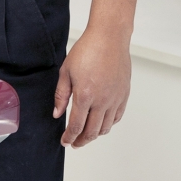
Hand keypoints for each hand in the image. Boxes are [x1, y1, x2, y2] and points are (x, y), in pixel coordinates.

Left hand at [53, 27, 130, 147]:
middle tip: (74, 142)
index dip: (69, 137)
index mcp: (85, 95)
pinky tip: (101, 122)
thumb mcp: (66, 70)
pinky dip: (108, 124)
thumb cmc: (87, 50)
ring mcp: (115, 99)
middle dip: (81, 141)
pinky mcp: (123, 95)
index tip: (65, 141)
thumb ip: (61, 94)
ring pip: (105, 127)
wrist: (109, 38)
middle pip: (92, 132)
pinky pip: (117, 117)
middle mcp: (102, 101)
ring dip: (95, 135)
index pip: (76, 126)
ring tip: (87, 134)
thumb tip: (57, 113)